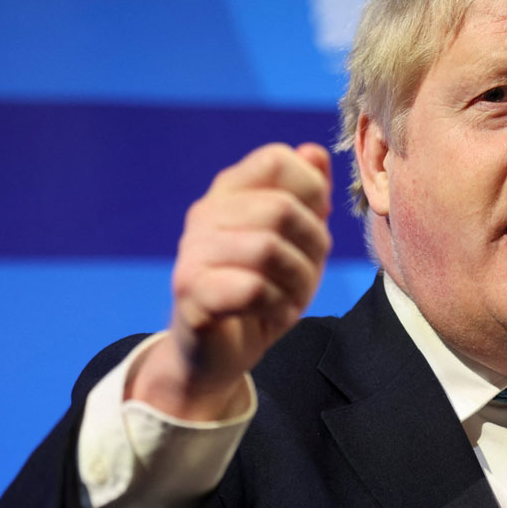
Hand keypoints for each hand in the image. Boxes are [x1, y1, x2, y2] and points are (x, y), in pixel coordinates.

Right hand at [128, 143, 332, 419]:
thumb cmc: (264, 291)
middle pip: (282, 209)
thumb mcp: (297, 242)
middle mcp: (206, 213)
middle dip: (313, 246)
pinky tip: (273, 315)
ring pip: (268, 249)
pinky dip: (277, 307)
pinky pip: (251, 289)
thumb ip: (307, 197)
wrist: (217, 353)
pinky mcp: (191, 292)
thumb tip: (313, 153)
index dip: (312, 189)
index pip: (277, 160)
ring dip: (298, 282)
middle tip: (308, 273)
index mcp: (231, 190)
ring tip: (291, 298)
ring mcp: (193, 252)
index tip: (315, 222)